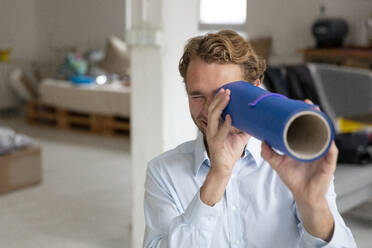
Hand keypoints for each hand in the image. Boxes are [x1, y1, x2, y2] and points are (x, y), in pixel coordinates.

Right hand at [206, 88, 249, 175]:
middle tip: (228, 90)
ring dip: (220, 106)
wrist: (224, 168)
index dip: (222, 97)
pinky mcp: (215, 143)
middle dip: (219, 98)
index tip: (230, 87)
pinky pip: (219, 132)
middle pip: (212, 108)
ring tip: (227, 97)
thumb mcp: (241, 136)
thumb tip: (258, 118)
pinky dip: (225, 124)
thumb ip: (247, 127)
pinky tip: (230, 117)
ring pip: (213, 116)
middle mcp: (212, 128)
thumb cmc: (230, 152)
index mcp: (217, 124)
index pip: (218, 108)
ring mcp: (212, 135)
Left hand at [261, 99, 335, 240]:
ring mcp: (322, 153)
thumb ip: (268, 152)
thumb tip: (261, 140)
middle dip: (313, 114)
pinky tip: (327, 138)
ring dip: (323, 124)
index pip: (305, 126)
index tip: (297, 104)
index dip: (302, 115)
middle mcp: (314, 146)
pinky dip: (330, 145)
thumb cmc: (293, 179)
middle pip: (316, 126)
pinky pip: (331, 152)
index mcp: (304, 145)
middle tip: (307, 104)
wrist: (304, 195)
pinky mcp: (328, 163)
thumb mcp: (278, 163)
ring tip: (316, 114)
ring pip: (325, 135)